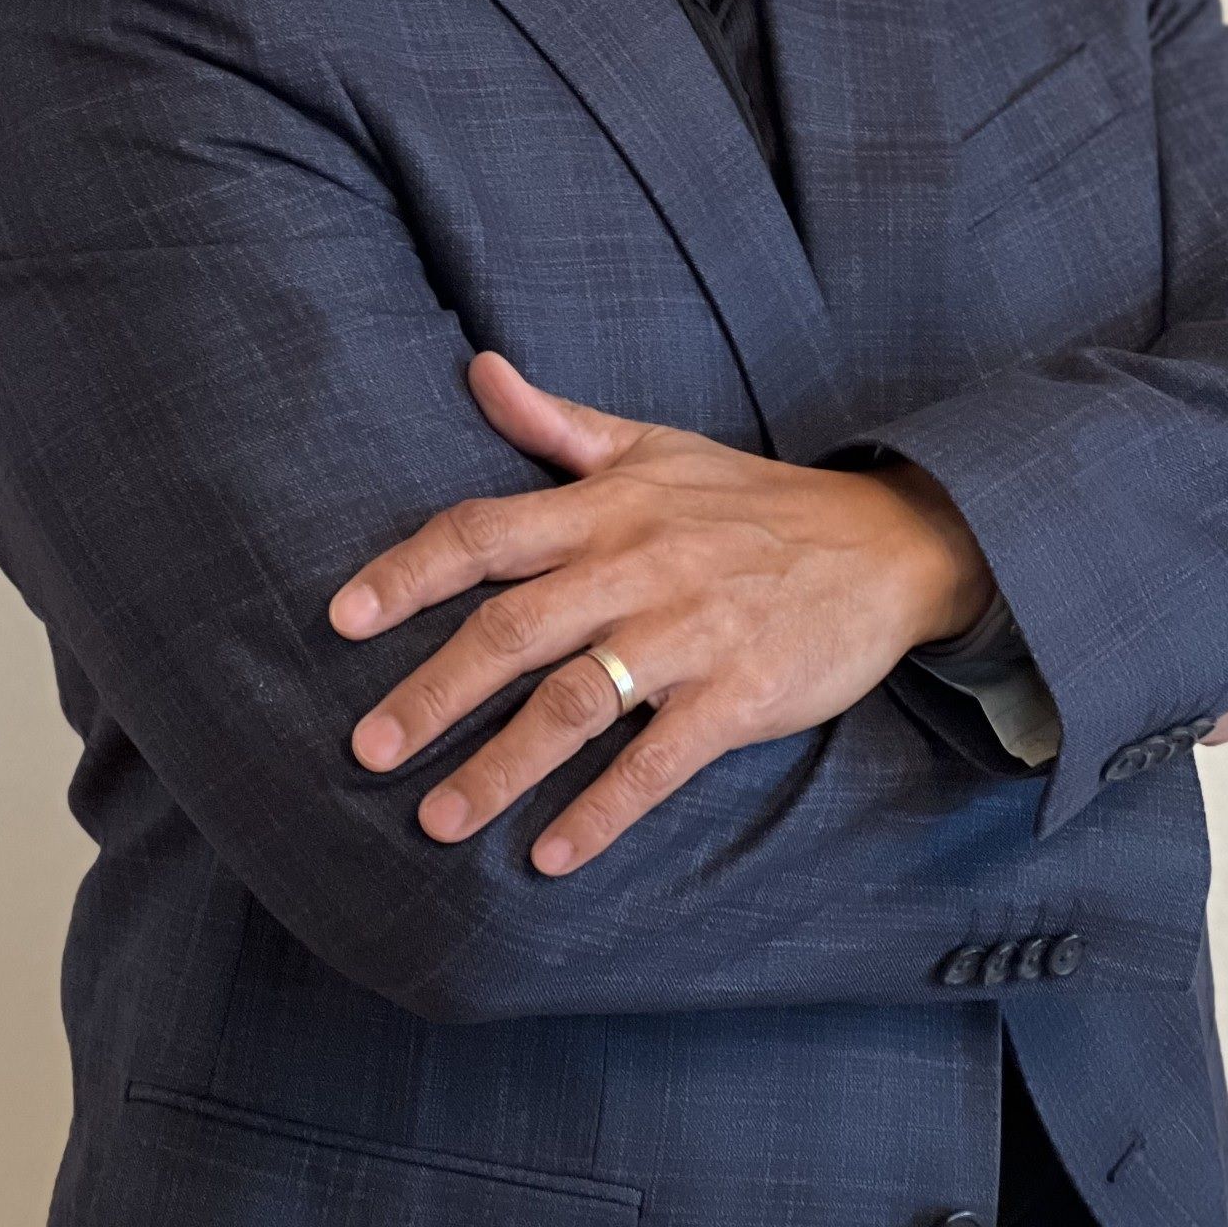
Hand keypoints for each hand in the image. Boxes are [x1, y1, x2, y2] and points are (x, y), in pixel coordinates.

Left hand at [327, 350, 992, 876]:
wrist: (884, 543)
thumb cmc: (750, 499)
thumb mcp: (654, 445)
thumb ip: (556, 423)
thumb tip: (476, 370)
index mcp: (607, 507)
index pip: (485, 532)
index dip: (409, 573)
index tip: (343, 618)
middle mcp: (638, 567)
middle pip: (514, 631)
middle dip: (433, 692)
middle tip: (365, 746)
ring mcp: (689, 635)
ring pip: (575, 705)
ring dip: (500, 767)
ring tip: (436, 819)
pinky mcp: (739, 697)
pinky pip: (658, 762)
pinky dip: (603, 812)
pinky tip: (551, 856)